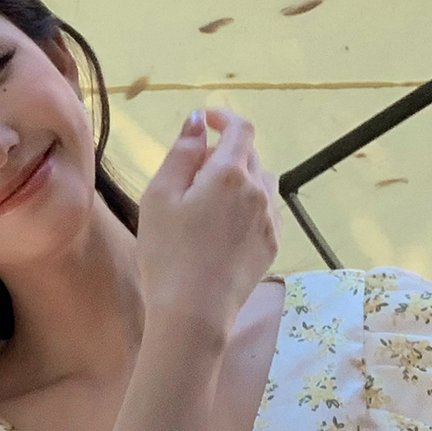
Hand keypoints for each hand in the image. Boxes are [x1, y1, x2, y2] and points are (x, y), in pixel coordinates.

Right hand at [135, 107, 278, 345]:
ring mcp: (270, 219)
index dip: (224, 117)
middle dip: (225, 152)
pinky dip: (250, 205)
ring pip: (262, 182)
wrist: (194, 313)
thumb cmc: (167, 253)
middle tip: (194, 172)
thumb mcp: (159, 197)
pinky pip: (267, 211)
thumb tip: (198, 121)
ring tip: (212, 201)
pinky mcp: (272, 244)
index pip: (240, 128)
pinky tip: (227, 226)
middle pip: (249, 155)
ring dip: (241, 179)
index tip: (208, 120)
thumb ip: (182, 152)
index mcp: (229, 173)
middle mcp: (258, 190)